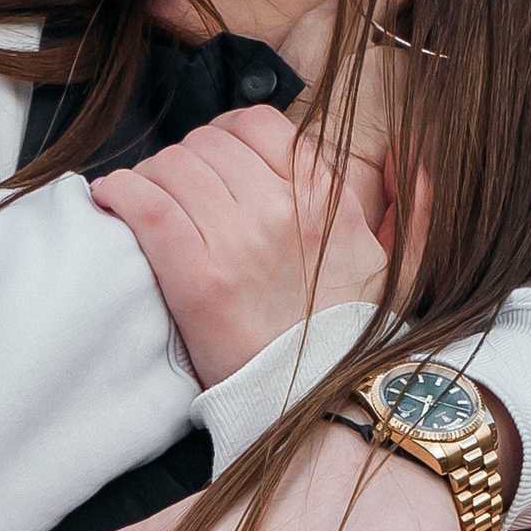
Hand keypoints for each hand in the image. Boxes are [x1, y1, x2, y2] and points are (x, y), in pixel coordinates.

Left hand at [91, 108, 390, 388]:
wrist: (326, 405)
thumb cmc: (355, 340)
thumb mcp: (407, 270)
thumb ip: (417, 209)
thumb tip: (410, 155)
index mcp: (328, 198)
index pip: (256, 124)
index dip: (224, 136)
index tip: (214, 164)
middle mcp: (284, 208)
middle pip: (205, 144)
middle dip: (185, 162)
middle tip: (176, 194)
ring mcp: (239, 238)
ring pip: (171, 166)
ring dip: (151, 179)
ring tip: (145, 205)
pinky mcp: (196, 275)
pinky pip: (145, 202)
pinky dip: (121, 193)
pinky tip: (114, 201)